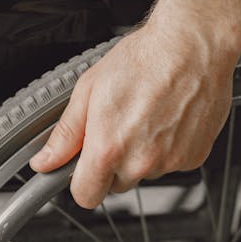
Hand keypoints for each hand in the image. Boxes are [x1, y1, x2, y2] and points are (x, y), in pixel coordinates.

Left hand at [29, 19, 237, 208]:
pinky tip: (167, 119)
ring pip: (145, 173)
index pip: (86, 196)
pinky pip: (172, 164)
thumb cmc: (145, 59)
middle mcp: (141, 161)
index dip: (82, 182)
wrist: (194, 45)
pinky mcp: (194, 157)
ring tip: (146, 116)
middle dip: (112, 164)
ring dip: (141, 155)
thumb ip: (66, 134)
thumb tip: (46, 161)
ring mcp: (170, 162)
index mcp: (109, 148)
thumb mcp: (89, 90)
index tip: (83, 168)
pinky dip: (168, 148)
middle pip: (116, 185)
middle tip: (119, 126)